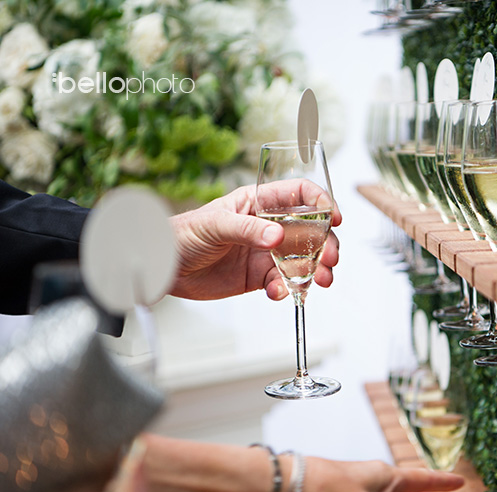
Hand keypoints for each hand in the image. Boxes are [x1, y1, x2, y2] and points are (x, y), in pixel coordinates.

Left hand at [168, 181, 340, 301]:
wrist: (162, 267)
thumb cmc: (181, 233)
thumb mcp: (215, 224)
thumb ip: (247, 230)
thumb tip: (277, 237)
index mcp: (259, 202)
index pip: (300, 194)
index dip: (321, 203)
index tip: (334, 218)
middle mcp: (268, 226)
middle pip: (310, 231)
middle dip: (325, 245)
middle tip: (329, 259)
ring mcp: (265, 252)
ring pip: (302, 260)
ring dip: (314, 270)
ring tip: (318, 281)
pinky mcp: (258, 277)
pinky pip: (283, 282)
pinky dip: (287, 289)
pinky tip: (280, 292)